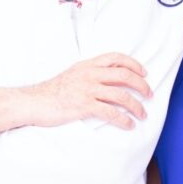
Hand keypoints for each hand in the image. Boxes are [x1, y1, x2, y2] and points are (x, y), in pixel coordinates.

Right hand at [26, 52, 150, 129]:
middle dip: (141, 85)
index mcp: (87, 65)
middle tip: (149, 94)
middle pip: (124, 75)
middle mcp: (89, 75)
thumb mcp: (72, 75)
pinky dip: (124, 120)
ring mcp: (87, 90)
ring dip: (136, 106)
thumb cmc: (52, 91)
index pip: (116, 58)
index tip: (143, 73)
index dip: (133, 64)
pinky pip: (111, 112)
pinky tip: (129, 125)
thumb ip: (89, 74)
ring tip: (142, 114)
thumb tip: (108, 80)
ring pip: (121, 95)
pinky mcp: (84, 106)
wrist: (34, 102)